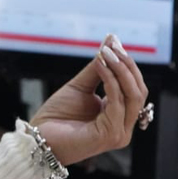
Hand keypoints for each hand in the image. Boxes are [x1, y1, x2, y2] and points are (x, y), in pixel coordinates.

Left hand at [30, 34, 148, 165]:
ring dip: (120, 70)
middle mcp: (123, 126)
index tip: (115, 42)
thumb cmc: (57, 116)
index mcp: (119, 116)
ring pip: (132, 96)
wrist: (38, 138)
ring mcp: (119, 133)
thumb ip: (98, 67)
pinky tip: (100, 66)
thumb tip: (111, 41)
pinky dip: (110, 80)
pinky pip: (117, 102)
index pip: (135, 88)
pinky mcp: (110, 135)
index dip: (127, 64)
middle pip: (139, 91)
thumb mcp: (80, 86)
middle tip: (114, 45)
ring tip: (106, 52)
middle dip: (127, 65)